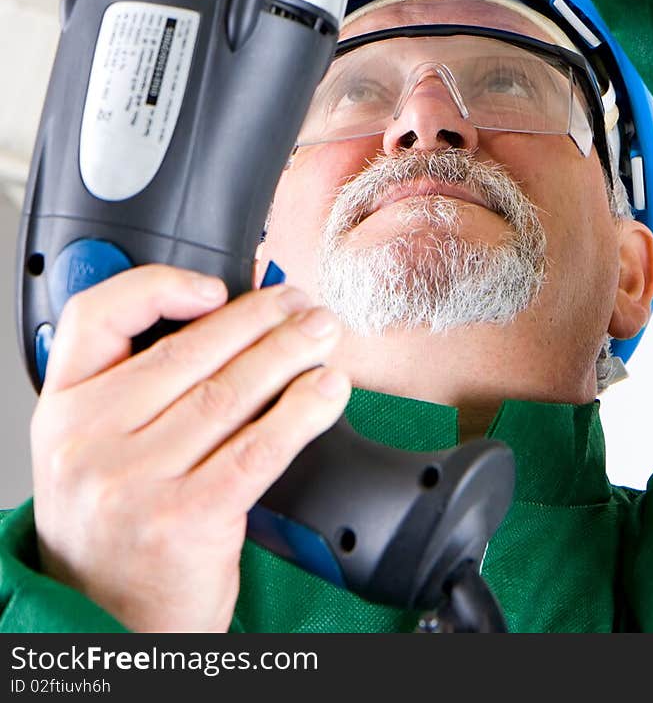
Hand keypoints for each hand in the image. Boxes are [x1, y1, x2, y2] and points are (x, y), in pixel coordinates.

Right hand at [31, 266, 349, 633]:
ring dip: (289, 355)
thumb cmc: (112, 535)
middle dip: (258, 319)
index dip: (160, 287)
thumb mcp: (91, 452)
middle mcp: (88, 444)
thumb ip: (132, 390)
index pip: (97, 318)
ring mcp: (133, 483)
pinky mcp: (183, 520)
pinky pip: (256, 449)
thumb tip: (226, 320)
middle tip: (301, 304)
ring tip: (321, 335)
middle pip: (188, 353)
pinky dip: (300, 413)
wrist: (108, 629)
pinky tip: (326, 392)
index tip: (214, 287)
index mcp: (63, 412)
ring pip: (228, 394)